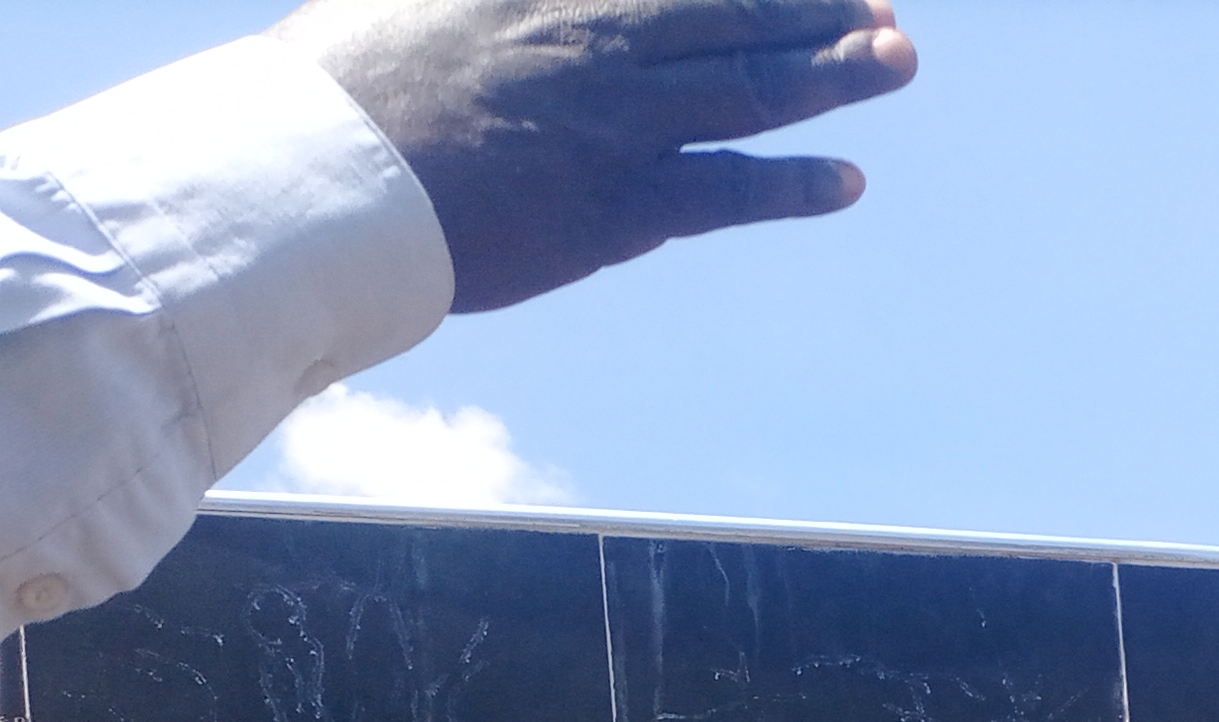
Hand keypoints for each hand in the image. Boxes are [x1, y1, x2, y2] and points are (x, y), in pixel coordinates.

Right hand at [277, 0, 919, 312]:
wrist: (319, 177)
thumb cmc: (337, 91)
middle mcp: (594, 39)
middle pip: (733, 9)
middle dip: (819, 5)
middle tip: (884, 8)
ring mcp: (610, 121)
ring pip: (750, 86)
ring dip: (835, 74)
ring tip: (899, 61)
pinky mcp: (613, 205)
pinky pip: (726, 190)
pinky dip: (792, 185)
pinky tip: (847, 179)